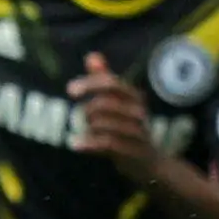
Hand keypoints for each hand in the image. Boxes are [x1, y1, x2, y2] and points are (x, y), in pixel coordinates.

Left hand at [67, 52, 159, 182]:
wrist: (149, 162)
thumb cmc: (128, 128)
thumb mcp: (117, 102)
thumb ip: (103, 79)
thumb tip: (91, 56)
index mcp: (133, 96)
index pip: (111, 83)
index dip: (89, 84)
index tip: (70, 91)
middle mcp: (137, 111)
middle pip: (103, 104)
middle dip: (87, 112)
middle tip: (86, 120)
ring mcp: (136, 132)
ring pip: (102, 124)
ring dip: (89, 129)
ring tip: (90, 133)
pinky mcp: (131, 152)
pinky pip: (106, 144)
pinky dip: (88, 144)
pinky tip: (76, 145)